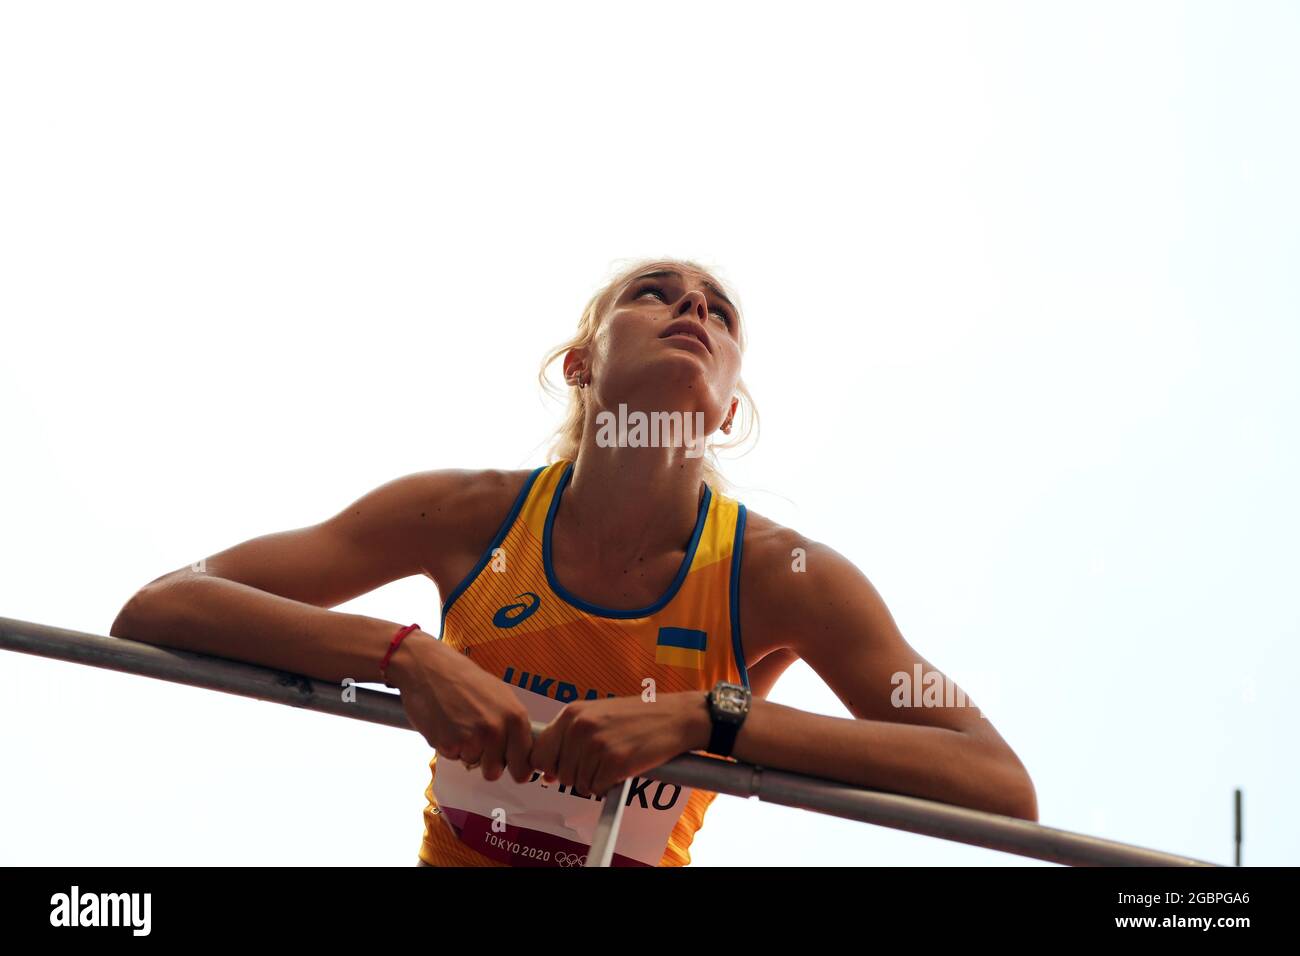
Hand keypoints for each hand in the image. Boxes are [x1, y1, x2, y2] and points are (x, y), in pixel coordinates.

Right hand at [389, 632, 534, 783]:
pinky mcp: (448, 743)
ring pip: (472, 764)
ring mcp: (472, 738)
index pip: (524, 765)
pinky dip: (448, 745)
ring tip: (459, 723)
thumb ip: (513, 725)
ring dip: (465, 750)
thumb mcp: (501, 695)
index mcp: (515, 717)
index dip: (514, 768)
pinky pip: (452, 757)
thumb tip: (522, 753)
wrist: (428, 667)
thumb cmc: (465, 679)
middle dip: (486, 762)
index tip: (507, 764)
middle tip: (476, 740)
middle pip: (495, 772)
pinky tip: (445, 723)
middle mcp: (497, 730)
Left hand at [529, 691, 709, 796]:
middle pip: (558, 772)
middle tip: (597, 764)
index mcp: (571, 713)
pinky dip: (609, 786)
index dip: (549, 767)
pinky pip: (597, 789)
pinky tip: (623, 768)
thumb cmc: (638, 717)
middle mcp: (579, 728)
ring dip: (594, 781)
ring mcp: (596, 745)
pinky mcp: (615, 763)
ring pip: (578, 784)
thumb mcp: (596, 715)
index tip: (560, 769)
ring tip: (614, 762)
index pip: (539, 752)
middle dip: (574, 776)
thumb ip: (569, 737)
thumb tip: (546, 773)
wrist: (675, 717)